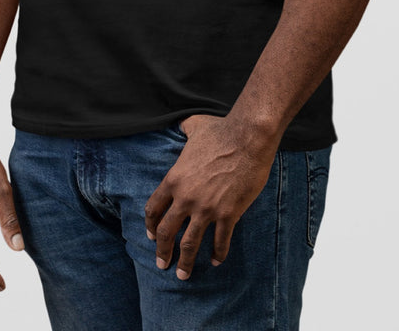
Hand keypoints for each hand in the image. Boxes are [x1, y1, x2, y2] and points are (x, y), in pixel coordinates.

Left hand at [143, 114, 278, 279]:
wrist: (248, 138)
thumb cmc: (221, 130)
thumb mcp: (195, 127)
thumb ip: (185, 129)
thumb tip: (183, 124)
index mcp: (174, 179)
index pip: (154, 209)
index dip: (151, 225)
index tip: (151, 236)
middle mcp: (186, 197)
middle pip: (167, 232)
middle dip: (162, 252)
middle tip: (162, 265)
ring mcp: (207, 208)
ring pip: (190, 243)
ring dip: (185, 262)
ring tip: (183, 275)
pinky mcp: (228, 213)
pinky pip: (220, 241)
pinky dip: (218, 254)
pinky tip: (217, 261)